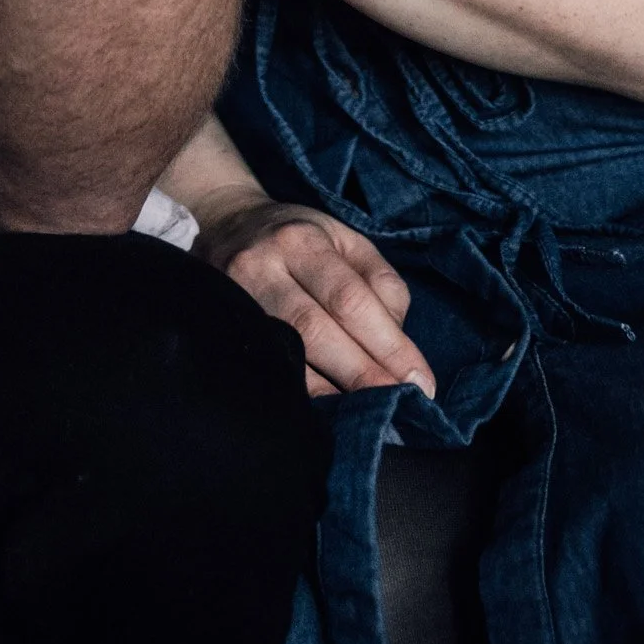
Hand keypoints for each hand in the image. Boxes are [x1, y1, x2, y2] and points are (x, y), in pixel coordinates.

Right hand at [195, 195, 434, 399]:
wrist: (226, 226)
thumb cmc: (300, 239)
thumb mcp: (347, 241)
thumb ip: (381, 285)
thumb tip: (396, 344)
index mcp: (301, 241)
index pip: (349, 299)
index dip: (388, 345)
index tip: (421, 382)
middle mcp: (262, 269)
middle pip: (315, 331)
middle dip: (363, 375)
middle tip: (401, 408)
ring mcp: (235, 302)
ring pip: (288, 358)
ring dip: (334, 395)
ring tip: (370, 417)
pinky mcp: (223, 329)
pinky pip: (268, 371)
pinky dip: (302, 395)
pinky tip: (330, 414)